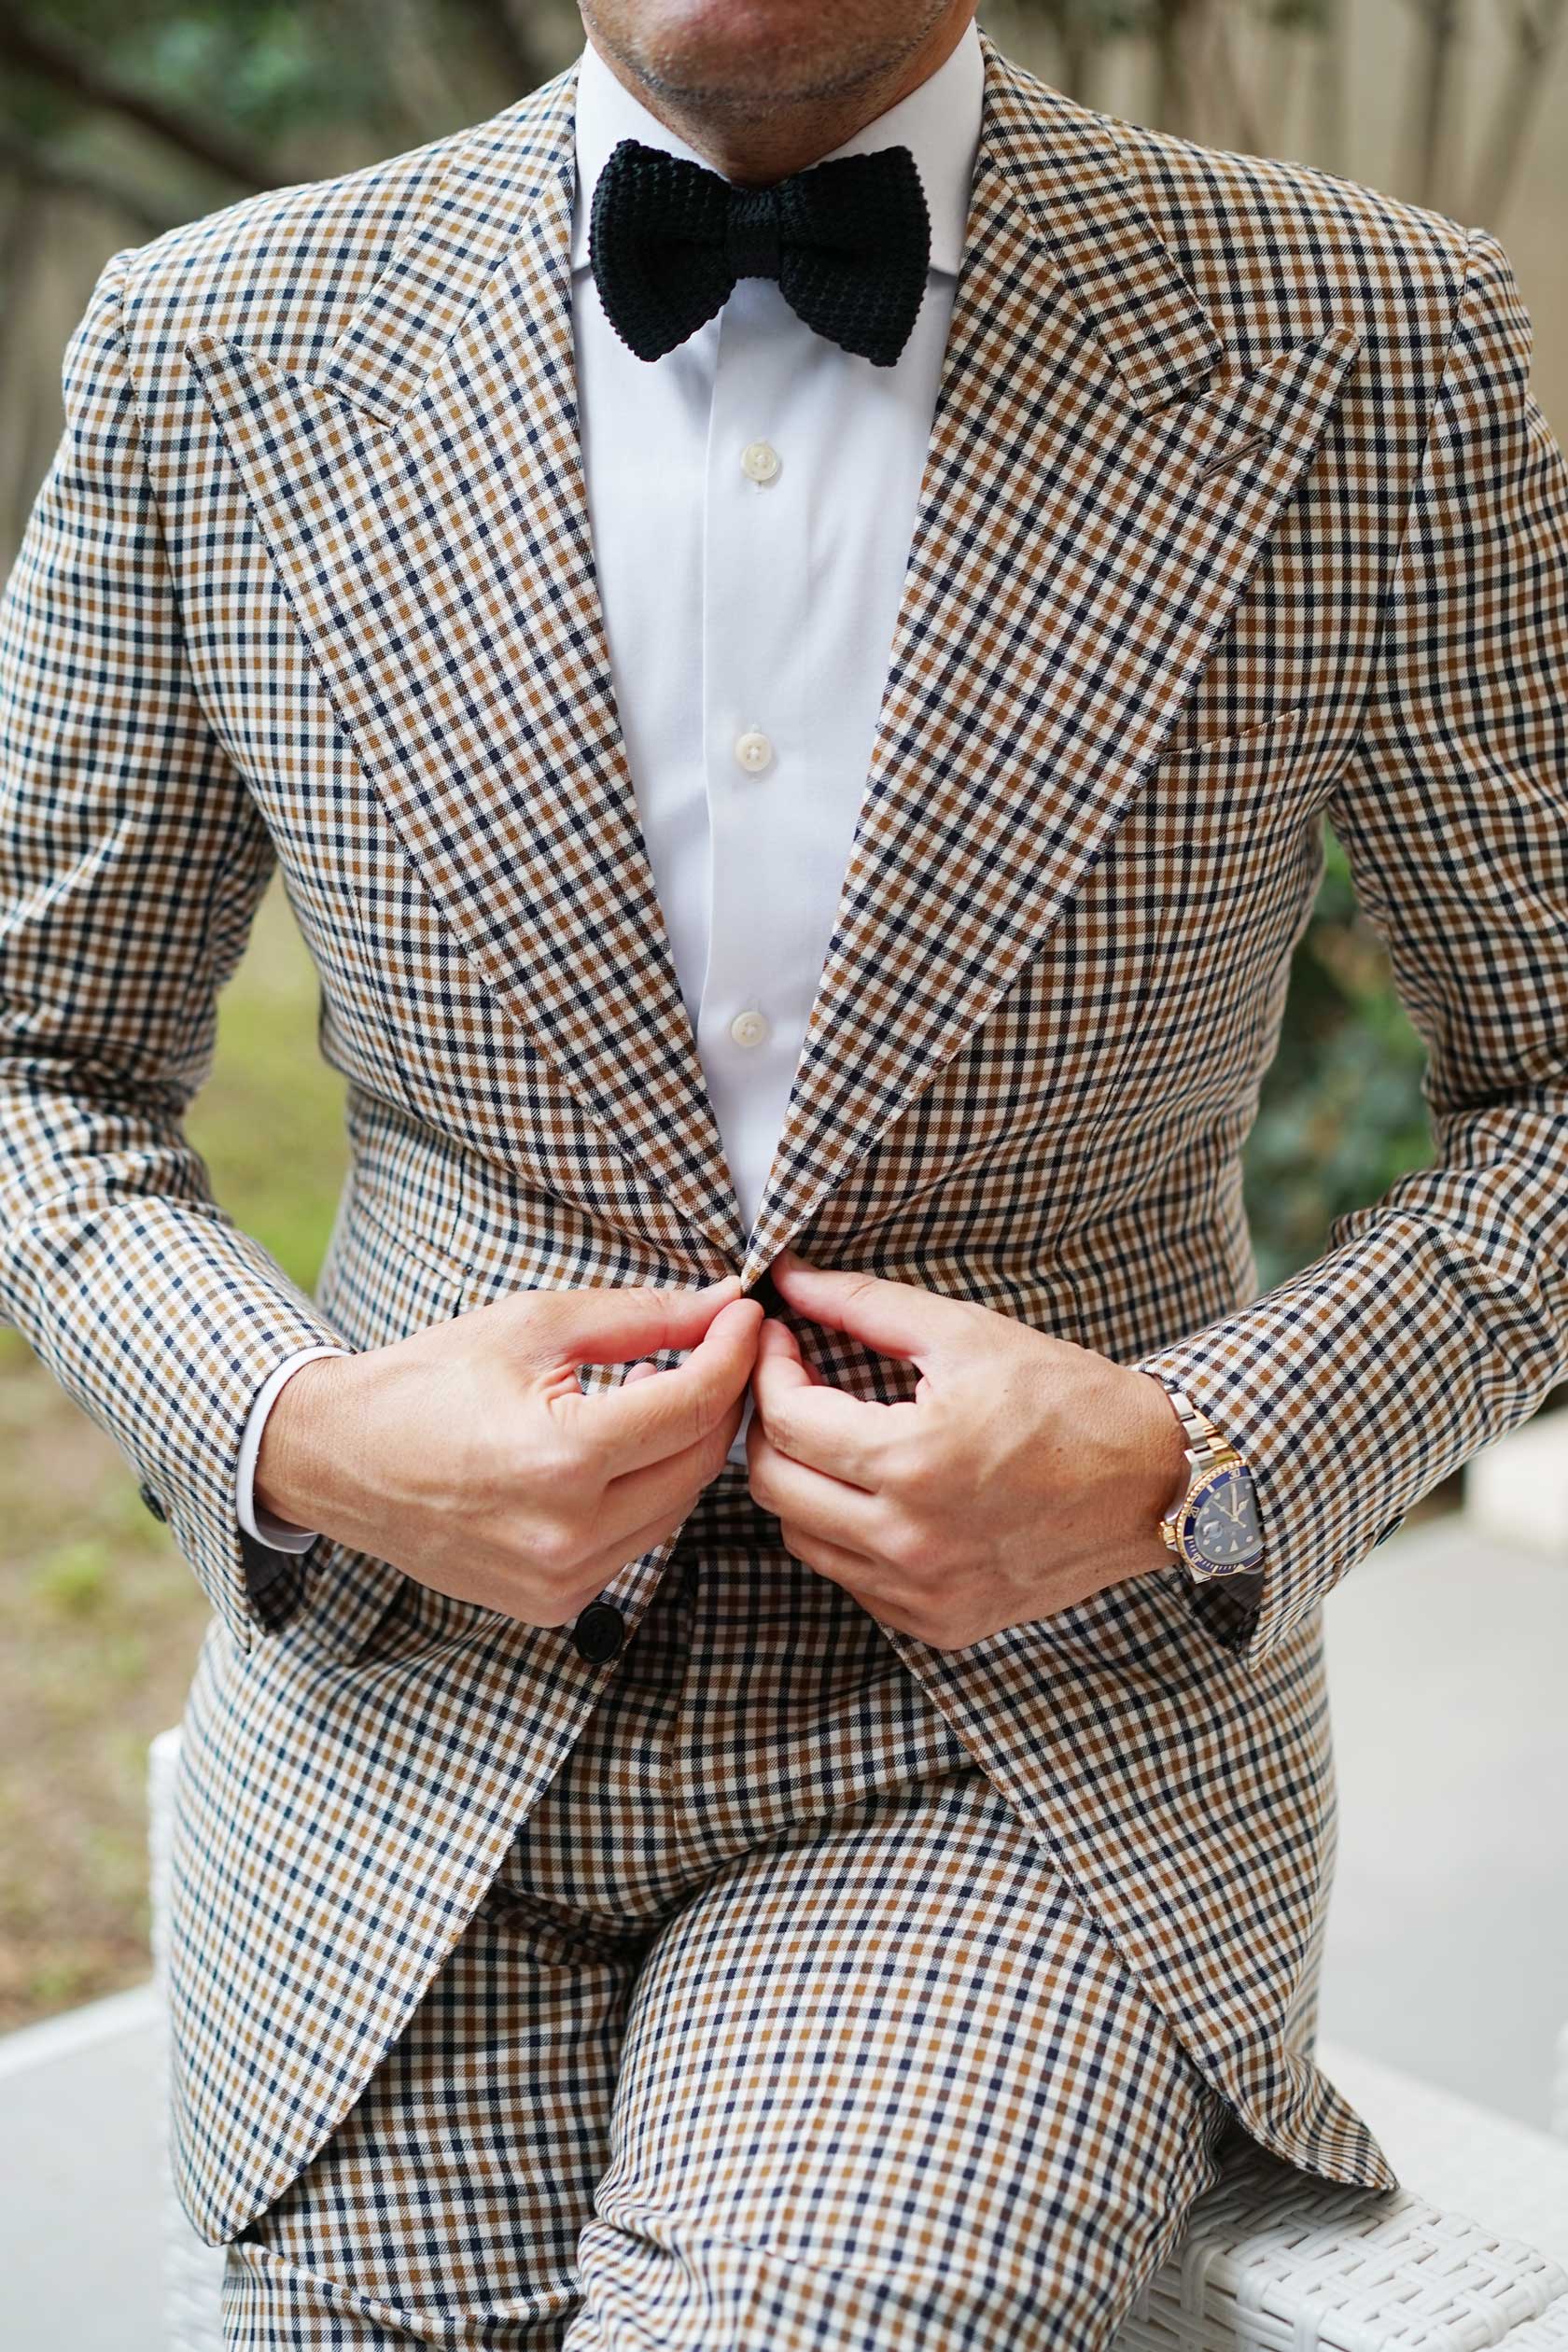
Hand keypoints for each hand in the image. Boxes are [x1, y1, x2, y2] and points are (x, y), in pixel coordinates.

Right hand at [255, 1276, 762, 1626]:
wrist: (341, 1459)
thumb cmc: (428, 1382)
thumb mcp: (535, 1326)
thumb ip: (642, 1316)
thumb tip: (722, 1303)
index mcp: (561, 1459)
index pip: (693, 1405)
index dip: (733, 1352)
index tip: (745, 1316)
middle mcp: (567, 1535)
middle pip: (699, 1461)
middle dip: (721, 1398)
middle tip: (717, 1347)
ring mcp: (561, 1581)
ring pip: (678, 1507)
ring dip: (686, 1447)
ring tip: (659, 1390)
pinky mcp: (554, 1604)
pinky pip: (639, 1542)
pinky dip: (648, 1492)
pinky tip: (621, 1448)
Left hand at [745, 1250, 1187, 1648]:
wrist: (1154, 1483)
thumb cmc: (1068, 1399)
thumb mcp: (966, 1334)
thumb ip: (864, 1304)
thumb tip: (790, 1278)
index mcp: (914, 1461)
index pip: (786, 1421)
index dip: (769, 1371)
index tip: (783, 1342)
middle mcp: (910, 1541)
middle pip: (773, 1485)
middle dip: (769, 1426)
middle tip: (797, 1386)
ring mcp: (923, 1593)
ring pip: (802, 1537)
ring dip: (802, 1481)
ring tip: (837, 1437)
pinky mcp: (940, 1623)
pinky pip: (850, 1578)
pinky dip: (845, 1532)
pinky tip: (879, 1491)